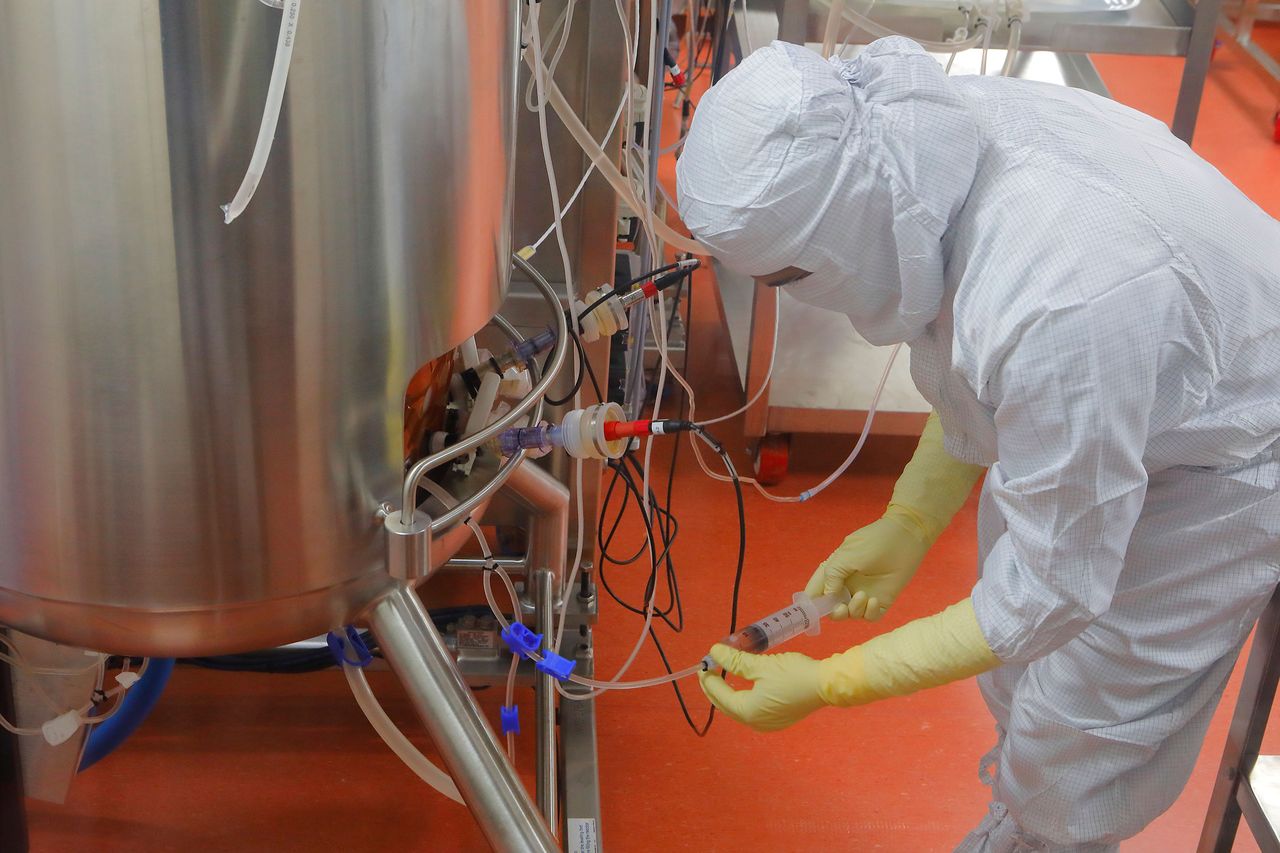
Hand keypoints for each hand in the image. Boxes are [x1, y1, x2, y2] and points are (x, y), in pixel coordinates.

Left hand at [698, 643, 826, 731]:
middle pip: (727, 706)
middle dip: (715, 690)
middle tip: (707, 673)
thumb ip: (735, 660)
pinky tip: (741, 689)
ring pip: (739, 710)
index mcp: (748, 711)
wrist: (826, 685)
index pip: (721, 695)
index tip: (703, 665)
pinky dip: (742, 699)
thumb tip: (714, 651)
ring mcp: (768, 724)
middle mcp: (755, 722)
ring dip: (728, 695)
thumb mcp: (761, 665)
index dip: (709, 680)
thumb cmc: (792, 674)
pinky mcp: (778, 720)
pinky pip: (752, 711)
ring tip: (720, 679)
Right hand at [804, 514, 930, 621]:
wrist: (906, 538)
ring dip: (853, 610)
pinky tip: (873, 601)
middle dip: (833, 612)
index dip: (811, 601)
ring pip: (850, 614)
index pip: (817, 590)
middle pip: (832, 607)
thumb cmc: (874, 541)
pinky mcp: (881, 600)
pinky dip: (869, 613)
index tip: (809, 610)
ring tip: (863, 596)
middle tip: (840, 608)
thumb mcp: (846, 555)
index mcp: (835, 571)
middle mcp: (847, 585)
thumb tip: (827, 596)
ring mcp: (864, 594)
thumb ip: (832, 575)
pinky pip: (870, 616)